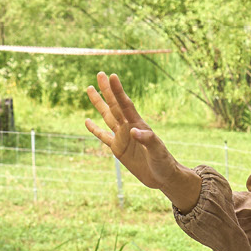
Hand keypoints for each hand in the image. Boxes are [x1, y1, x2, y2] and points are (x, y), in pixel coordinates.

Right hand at [84, 73, 200, 211]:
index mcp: (138, 125)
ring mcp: (122, 137)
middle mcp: (128, 127)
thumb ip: (147, 140)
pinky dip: (94, 129)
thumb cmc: (164, 163)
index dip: (118, 91)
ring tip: (90, 88)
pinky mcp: (118, 148)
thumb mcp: (157, 152)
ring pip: (107, 116)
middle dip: (107, 90)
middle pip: (115, 105)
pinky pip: (103, 136)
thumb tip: (133, 131)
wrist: (163, 177)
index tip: (112, 76)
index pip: (125, 105)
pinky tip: (87, 121)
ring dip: (99, 103)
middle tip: (100, 73)